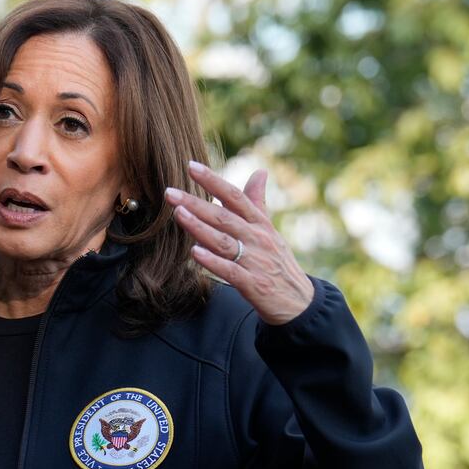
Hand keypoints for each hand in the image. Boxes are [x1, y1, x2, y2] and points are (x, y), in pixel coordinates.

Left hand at [166, 161, 314, 325]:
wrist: (298, 302)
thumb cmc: (277, 263)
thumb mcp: (269, 230)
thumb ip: (258, 203)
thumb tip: (259, 172)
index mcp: (260, 224)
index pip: (235, 196)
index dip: (214, 181)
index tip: (191, 166)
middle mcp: (257, 239)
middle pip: (223, 217)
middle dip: (196, 203)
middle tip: (170, 192)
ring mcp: (255, 261)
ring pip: (223, 241)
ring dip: (199, 227)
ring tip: (178, 213)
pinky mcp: (252, 283)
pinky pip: (229, 270)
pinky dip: (212, 261)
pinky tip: (194, 252)